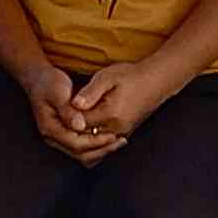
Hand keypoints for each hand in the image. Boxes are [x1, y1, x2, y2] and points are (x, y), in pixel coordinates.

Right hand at [15, 65, 120, 163]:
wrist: (40, 79)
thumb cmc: (49, 83)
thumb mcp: (58, 91)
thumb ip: (68, 109)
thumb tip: (80, 126)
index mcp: (50, 129)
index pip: (76, 144)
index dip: (96, 142)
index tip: (113, 136)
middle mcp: (54, 138)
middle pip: (81, 154)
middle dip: (102, 149)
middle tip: (121, 141)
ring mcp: (60, 139)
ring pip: (83, 155)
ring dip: (101, 151)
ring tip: (118, 142)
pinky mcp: (67, 136)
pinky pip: (84, 149)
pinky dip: (97, 147)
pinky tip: (109, 139)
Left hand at [64, 60, 185, 140]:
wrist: (156, 81)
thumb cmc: (131, 76)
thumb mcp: (107, 77)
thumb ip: (90, 92)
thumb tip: (74, 104)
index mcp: (110, 114)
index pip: (80, 124)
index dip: (68, 116)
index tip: (61, 106)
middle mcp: (116, 128)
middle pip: (85, 136)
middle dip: (73, 127)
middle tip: (63, 114)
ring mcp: (122, 133)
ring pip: (94, 141)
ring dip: (82, 132)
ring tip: (74, 117)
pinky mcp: (125, 133)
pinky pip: (104, 141)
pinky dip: (93, 135)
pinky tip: (87, 122)